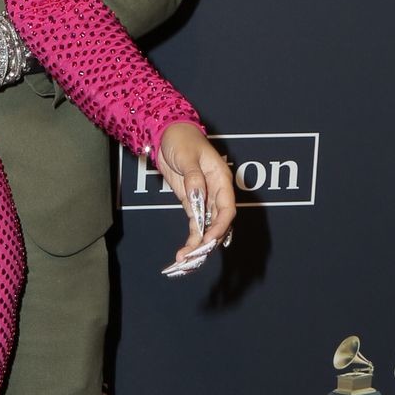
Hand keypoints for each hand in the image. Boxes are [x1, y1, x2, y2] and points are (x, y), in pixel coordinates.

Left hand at [154, 123, 236, 275]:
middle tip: (193, 256)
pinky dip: (191, 240)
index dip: (220, 226)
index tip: (208, 240)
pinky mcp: (191, 204)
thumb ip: (194, 177)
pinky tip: (184, 254)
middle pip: (219, 223)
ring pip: (207, 228)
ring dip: (198, 246)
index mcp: (221, 179)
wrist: (168, 134)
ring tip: (185, 260)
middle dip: (208, 242)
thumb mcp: (187, 156)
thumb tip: (197, 197)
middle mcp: (216, 193)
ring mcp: (204, 200)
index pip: (227, 209)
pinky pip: (195, 226)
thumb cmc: (182, 139)